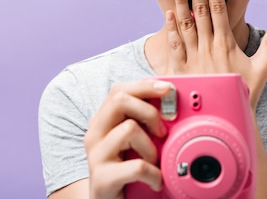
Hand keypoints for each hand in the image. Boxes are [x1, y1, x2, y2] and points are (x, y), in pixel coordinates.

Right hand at [83, 80, 171, 198]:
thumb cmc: (125, 171)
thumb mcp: (134, 142)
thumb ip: (144, 123)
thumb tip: (171, 105)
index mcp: (102, 122)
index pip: (119, 90)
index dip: (144, 86)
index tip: (167, 89)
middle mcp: (95, 134)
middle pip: (119, 100)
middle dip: (149, 111)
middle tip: (161, 132)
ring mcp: (96, 156)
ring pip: (129, 129)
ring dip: (151, 147)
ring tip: (153, 162)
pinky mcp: (102, 179)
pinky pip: (136, 166)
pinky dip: (153, 173)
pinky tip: (155, 180)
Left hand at [163, 0, 266, 109]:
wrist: (226, 119)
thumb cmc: (245, 92)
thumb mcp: (261, 68)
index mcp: (227, 44)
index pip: (219, 10)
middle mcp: (209, 48)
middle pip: (201, 12)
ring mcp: (194, 59)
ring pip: (186, 25)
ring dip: (181, 4)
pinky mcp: (182, 70)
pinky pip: (175, 46)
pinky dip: (172, 29)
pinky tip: (169, 14)